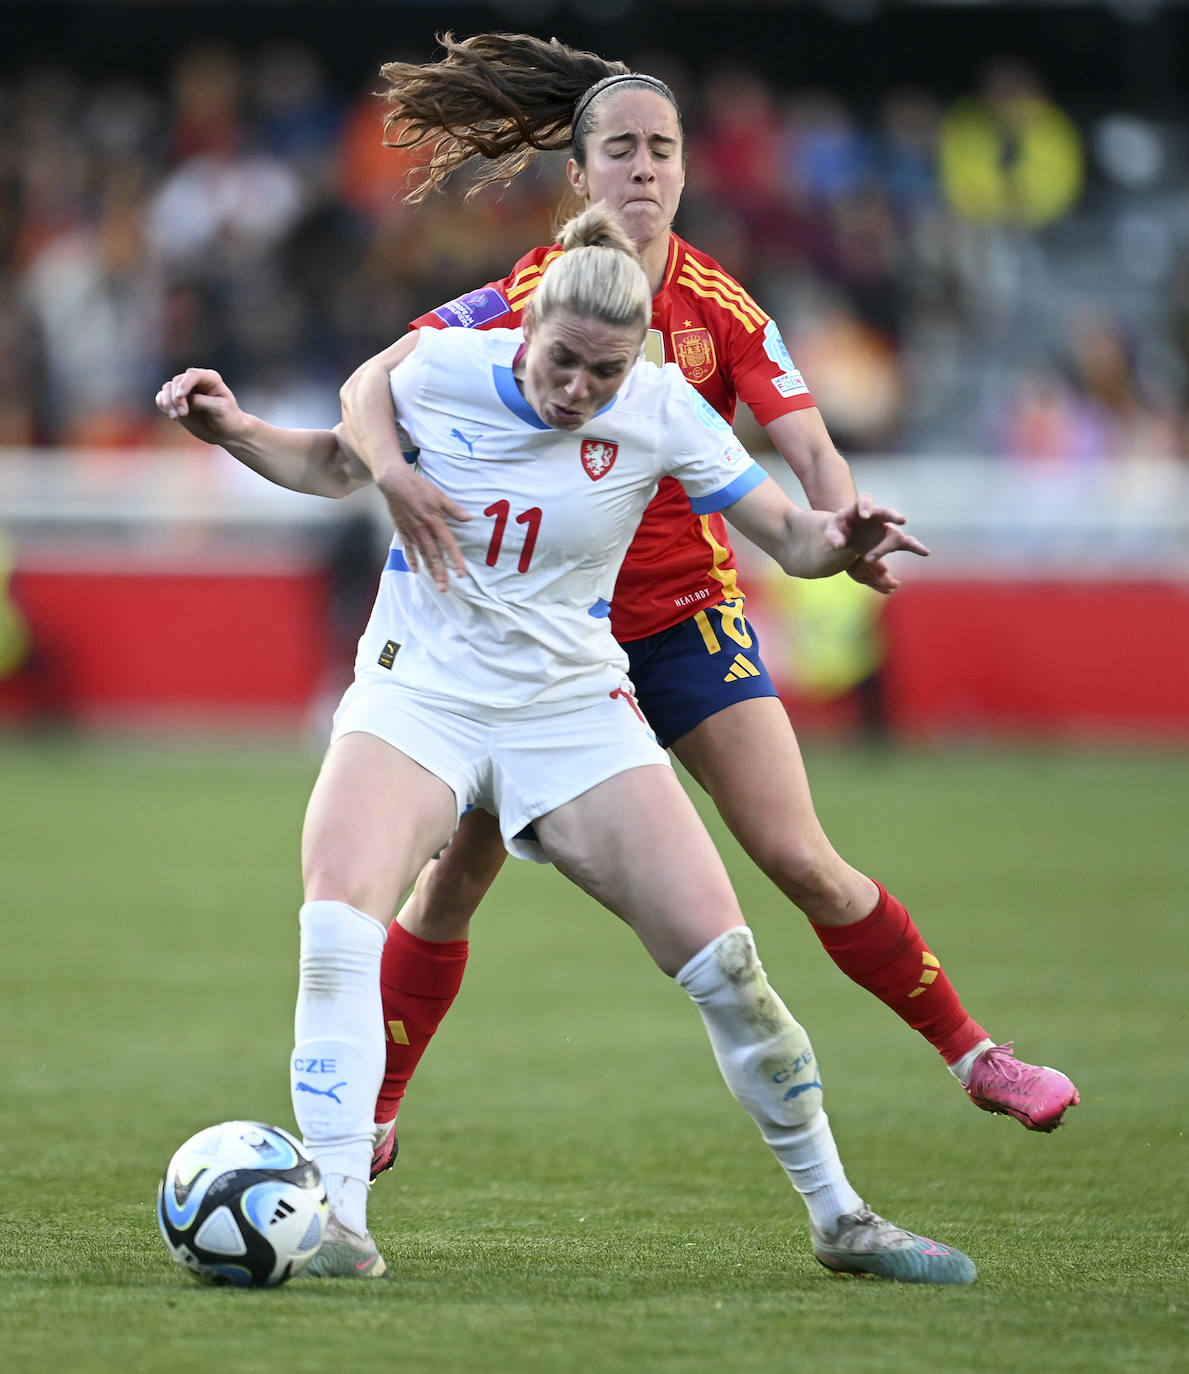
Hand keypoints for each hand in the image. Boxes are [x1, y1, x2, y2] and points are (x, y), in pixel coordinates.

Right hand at [155, 368, 247, 446]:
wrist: (226, 432)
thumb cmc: (228, 418)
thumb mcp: (220, 410)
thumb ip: (203, 402)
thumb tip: (187, 399)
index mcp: (210, 378)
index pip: (193, 374)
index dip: (185, 384)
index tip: (181, 396)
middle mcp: (196, 381)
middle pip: (177, 382)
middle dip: (176, 398)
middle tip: (182, 415)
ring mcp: (185, 391)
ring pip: (167, 389)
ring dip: (168, 402)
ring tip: (176, 417)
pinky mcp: (177, 402)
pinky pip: (162, 398)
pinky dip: (163, 405)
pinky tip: (172, 415)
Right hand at [377, 467, 470, 592]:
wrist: (394, 482)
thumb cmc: (418, 487)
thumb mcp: (439, 495)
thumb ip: (454, 509)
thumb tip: (469, 518)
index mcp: (435, 522)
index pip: (448, 545)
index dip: (455, 559)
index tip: (461, 573)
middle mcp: (423, 530)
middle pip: (434, 555)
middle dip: (440, 573)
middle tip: (445, 588)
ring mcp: (412, 532)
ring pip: (422, 555)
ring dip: (429, 570)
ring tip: (436, 583)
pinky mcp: (402, 530)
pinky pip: (407, 548)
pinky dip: (411, 559)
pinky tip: (416, 570)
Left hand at [825, 492, 928, 594]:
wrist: (846, 535)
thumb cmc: (838, 528)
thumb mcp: (831, 529)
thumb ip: (833, 535)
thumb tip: (841, 545)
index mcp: (859, 508)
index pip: (865, 499)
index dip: (866, 505)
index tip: (866, 516)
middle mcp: (876, 515)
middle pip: (886, 512)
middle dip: (894, 515)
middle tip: (902, 520)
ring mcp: (884, 528)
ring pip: (894, 534)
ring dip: (892, 544)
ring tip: (882, 556)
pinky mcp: (889, 541)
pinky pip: (905, 544)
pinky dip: (915, 548)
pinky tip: (926, 552)